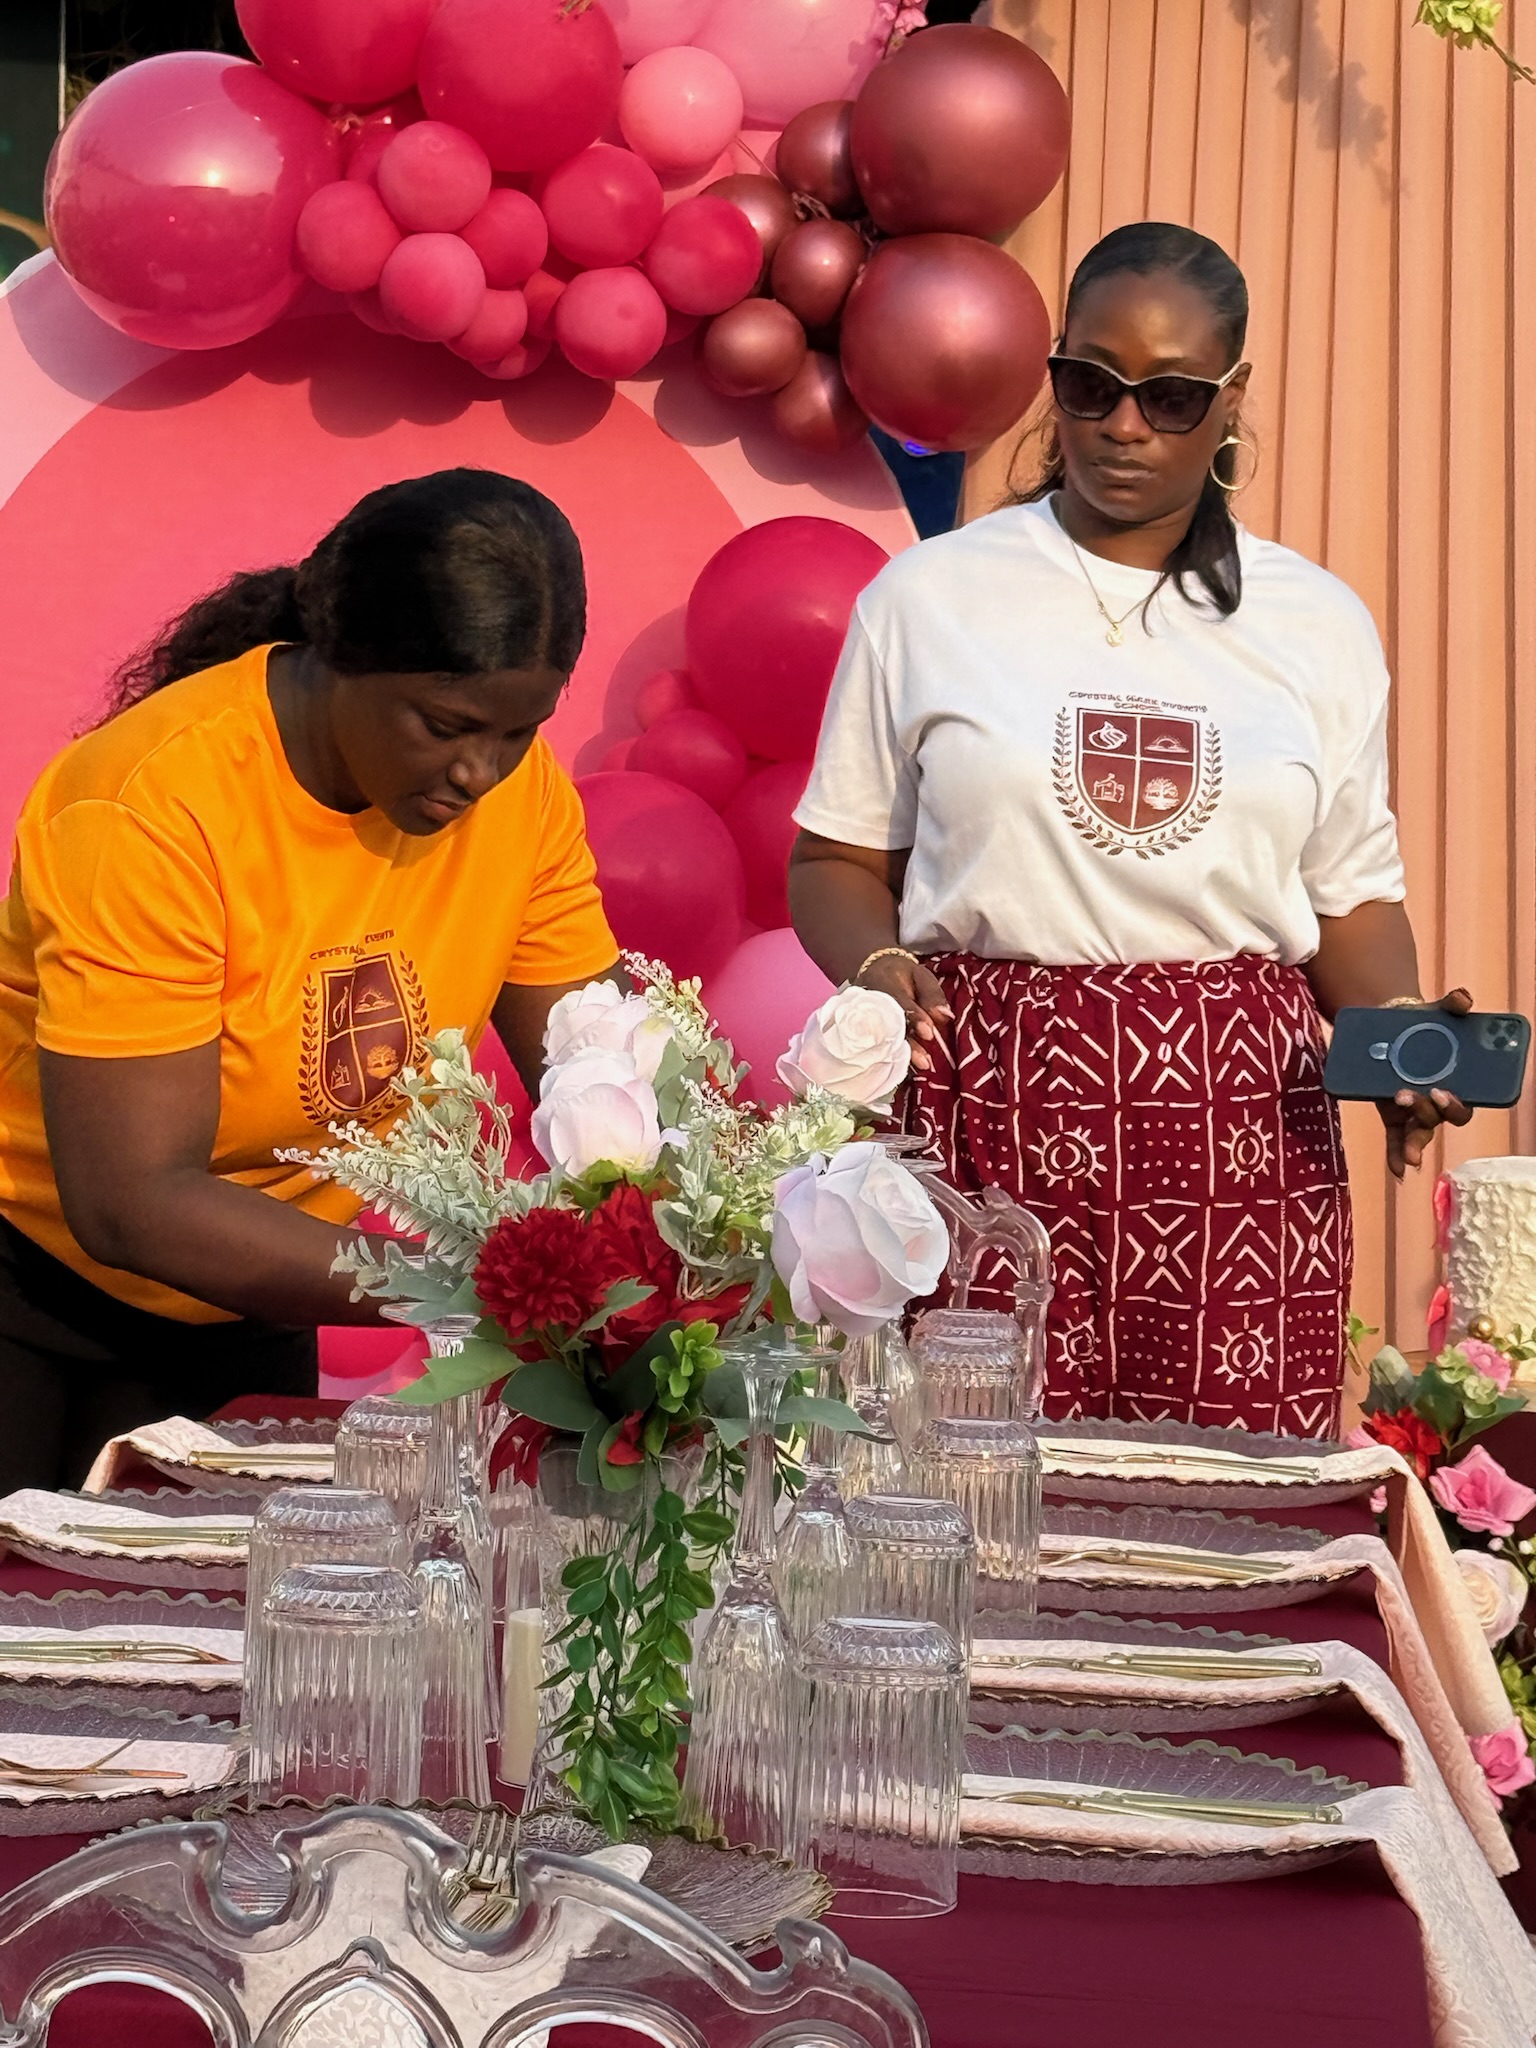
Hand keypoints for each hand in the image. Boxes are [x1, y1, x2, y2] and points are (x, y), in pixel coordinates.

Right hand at [855, 952, 952, 1072]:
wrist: (872, 972)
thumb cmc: (902, 976)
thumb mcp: (920, 975)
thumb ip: (932, 994)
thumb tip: (944, 1016)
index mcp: (883, 983)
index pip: (899, 1002)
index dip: (914, 1018)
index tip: (928, 1033)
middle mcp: (869, 1004)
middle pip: (887, 1026)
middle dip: (907, 1044)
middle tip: (925, 1060)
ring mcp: (862, 1019)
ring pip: (880, 1040)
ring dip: (899, 1056)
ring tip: (919, 1067)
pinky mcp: (862, 1033)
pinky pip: (875, 1048)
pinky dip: (890, 1059)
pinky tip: (902, 1070)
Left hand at [1377, 988, 1474, 1178]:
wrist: (1393, 1028)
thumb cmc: (1424, 1025)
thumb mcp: (1437, 1011)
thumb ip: (1453, 1004)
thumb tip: (1464, 999)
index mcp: (1455, 1083)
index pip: (1463, 1103)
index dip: (1455, 1103)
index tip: (1443, 1093)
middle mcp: (1438, 1103)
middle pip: (1439, 1119)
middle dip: (1428, 1113)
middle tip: (1411, 1096)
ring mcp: (1415, 1112)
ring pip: (1418, 1132)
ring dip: (1413, 1141)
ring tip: (1407, 1151)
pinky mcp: (1394, 1116)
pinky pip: (1397, 1140)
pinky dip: (1397, 1156)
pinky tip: (1398, 1172)